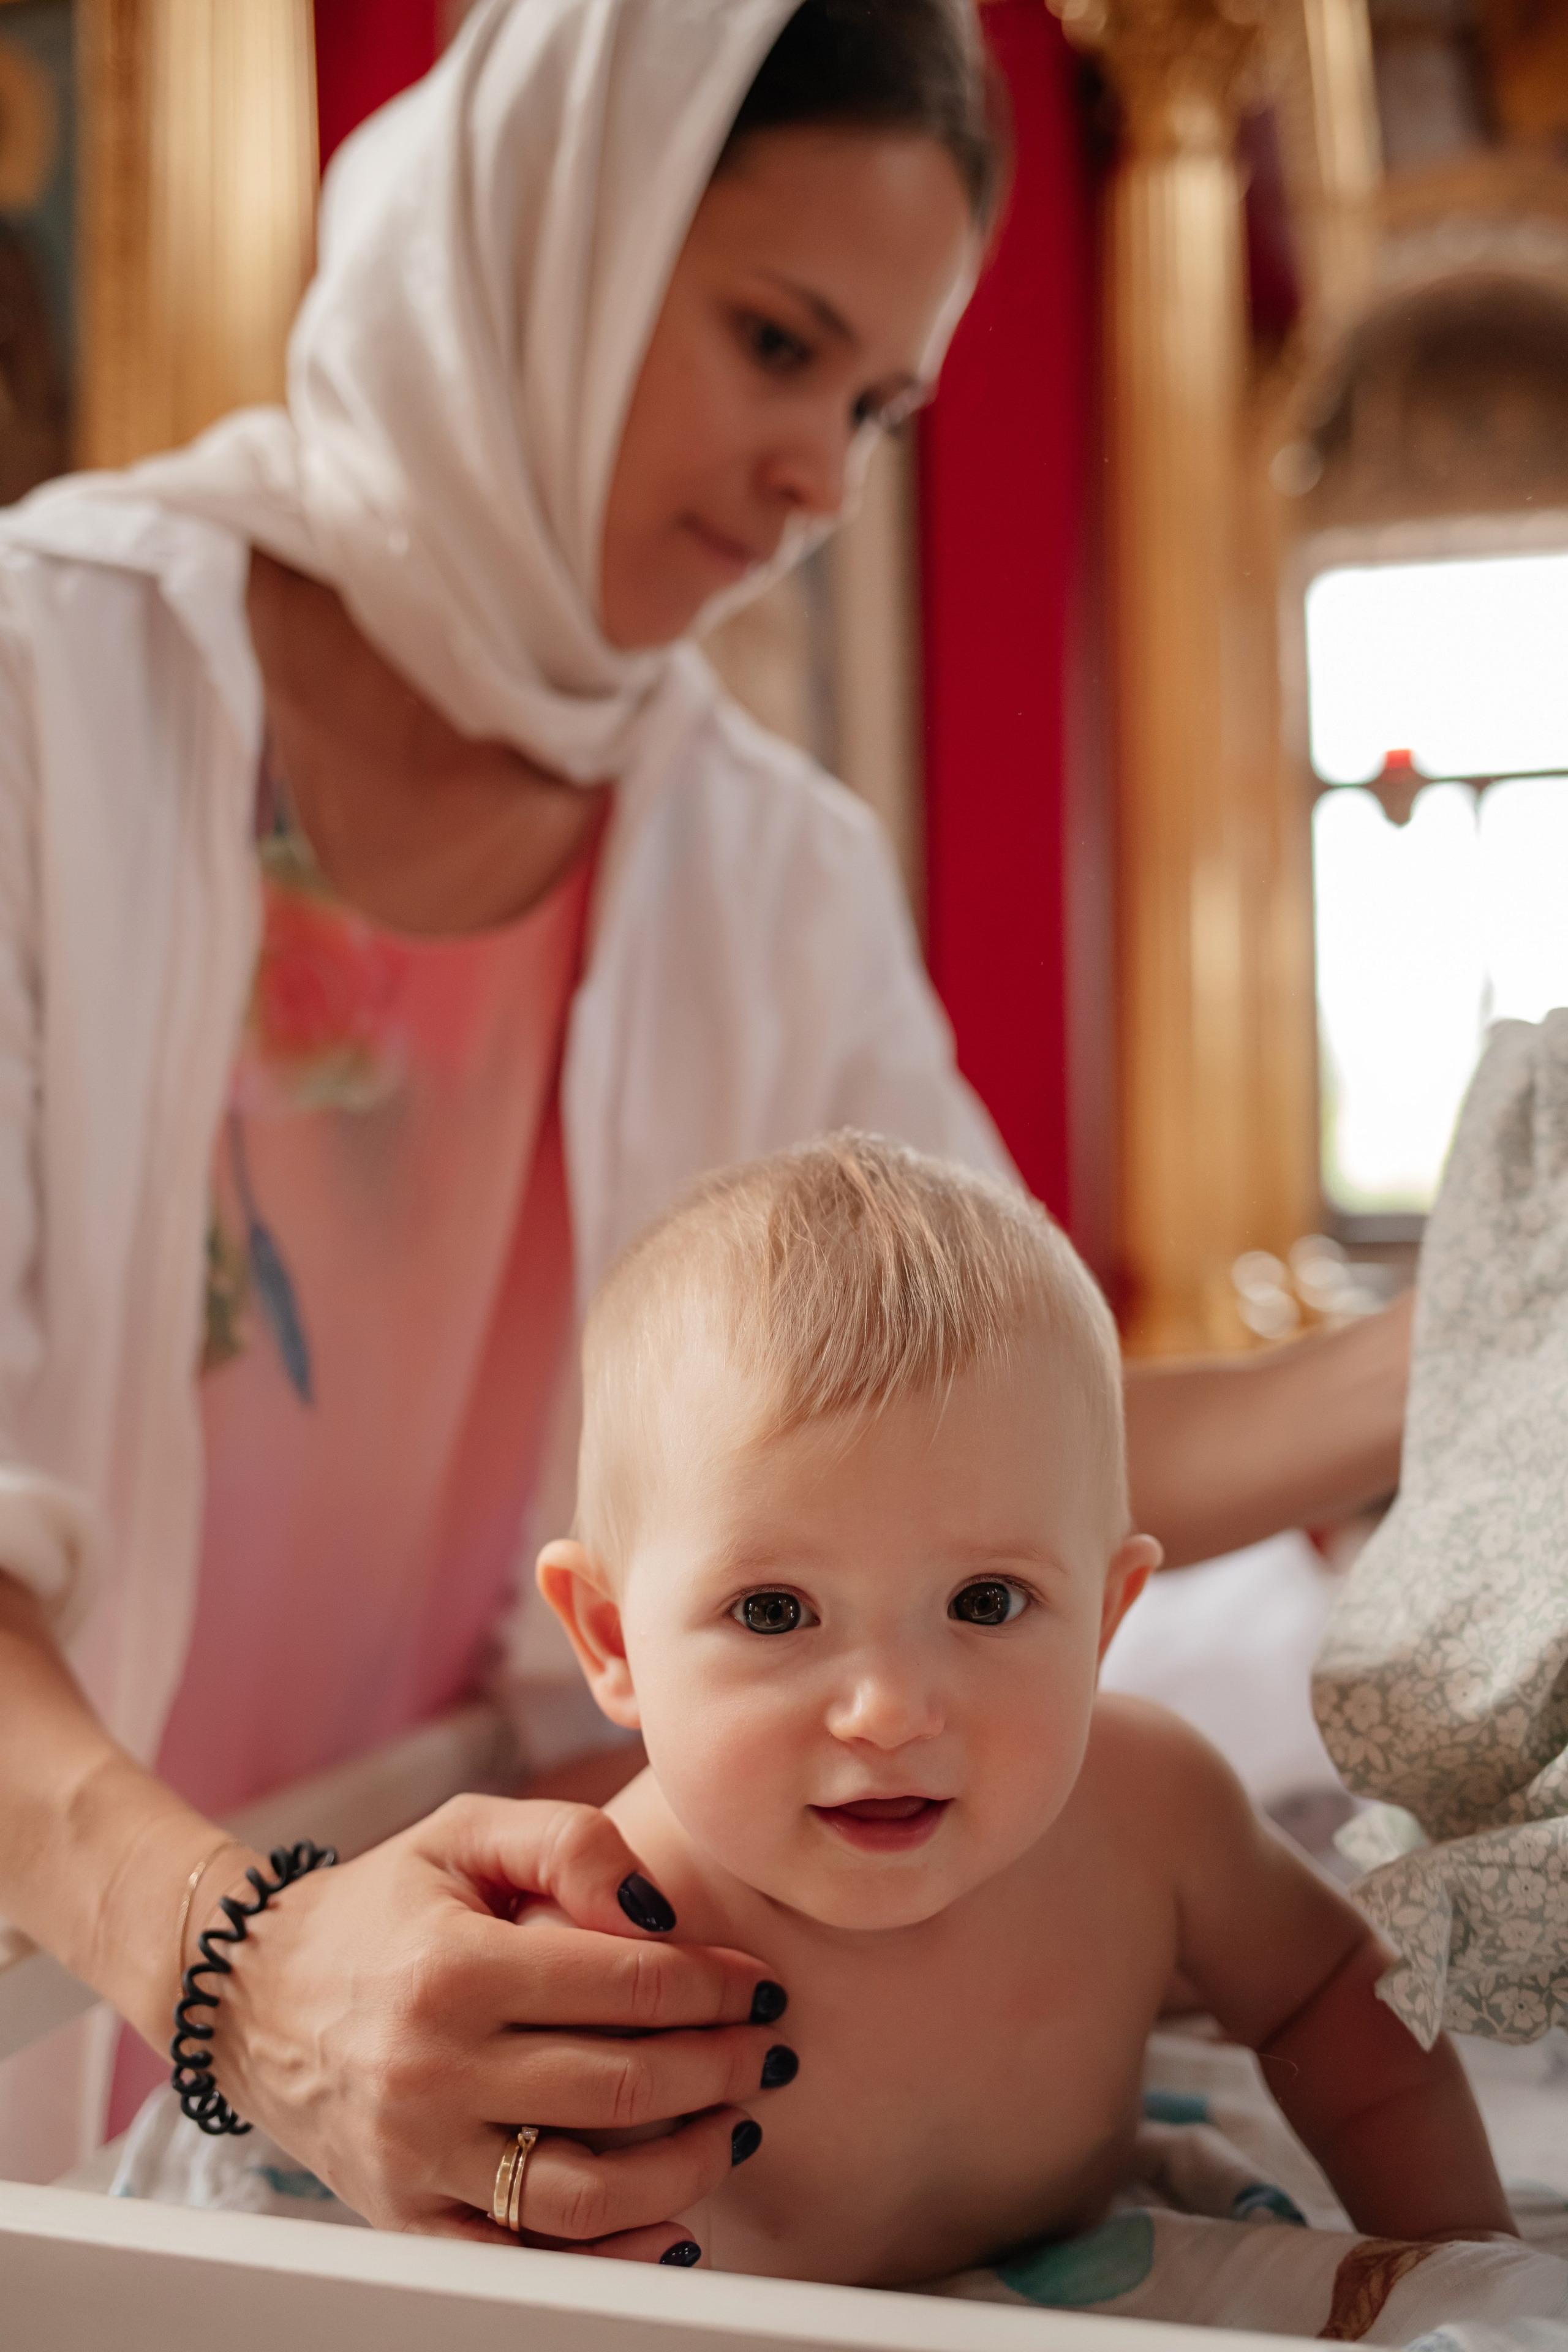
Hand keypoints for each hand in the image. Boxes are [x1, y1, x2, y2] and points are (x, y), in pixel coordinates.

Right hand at [206, 1798, 791, 2257]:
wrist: (253, 1996)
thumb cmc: (380, 1904)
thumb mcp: (462, 1834)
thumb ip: (567, 1844)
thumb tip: (656, 1913)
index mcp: (455, 1969)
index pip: (627, 1984)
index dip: (714, 1986)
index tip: (759, 1984)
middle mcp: (434, 2072)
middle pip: (624, 2085)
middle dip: (722, 2068)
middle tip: (768, 2050)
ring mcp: (419, 2157)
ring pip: (589, 2191)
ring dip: (689, 2164)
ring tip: (737, 2126)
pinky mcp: (409, 2218)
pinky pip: (528, 2256)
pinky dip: (615, 2253)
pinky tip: (676, 2223)